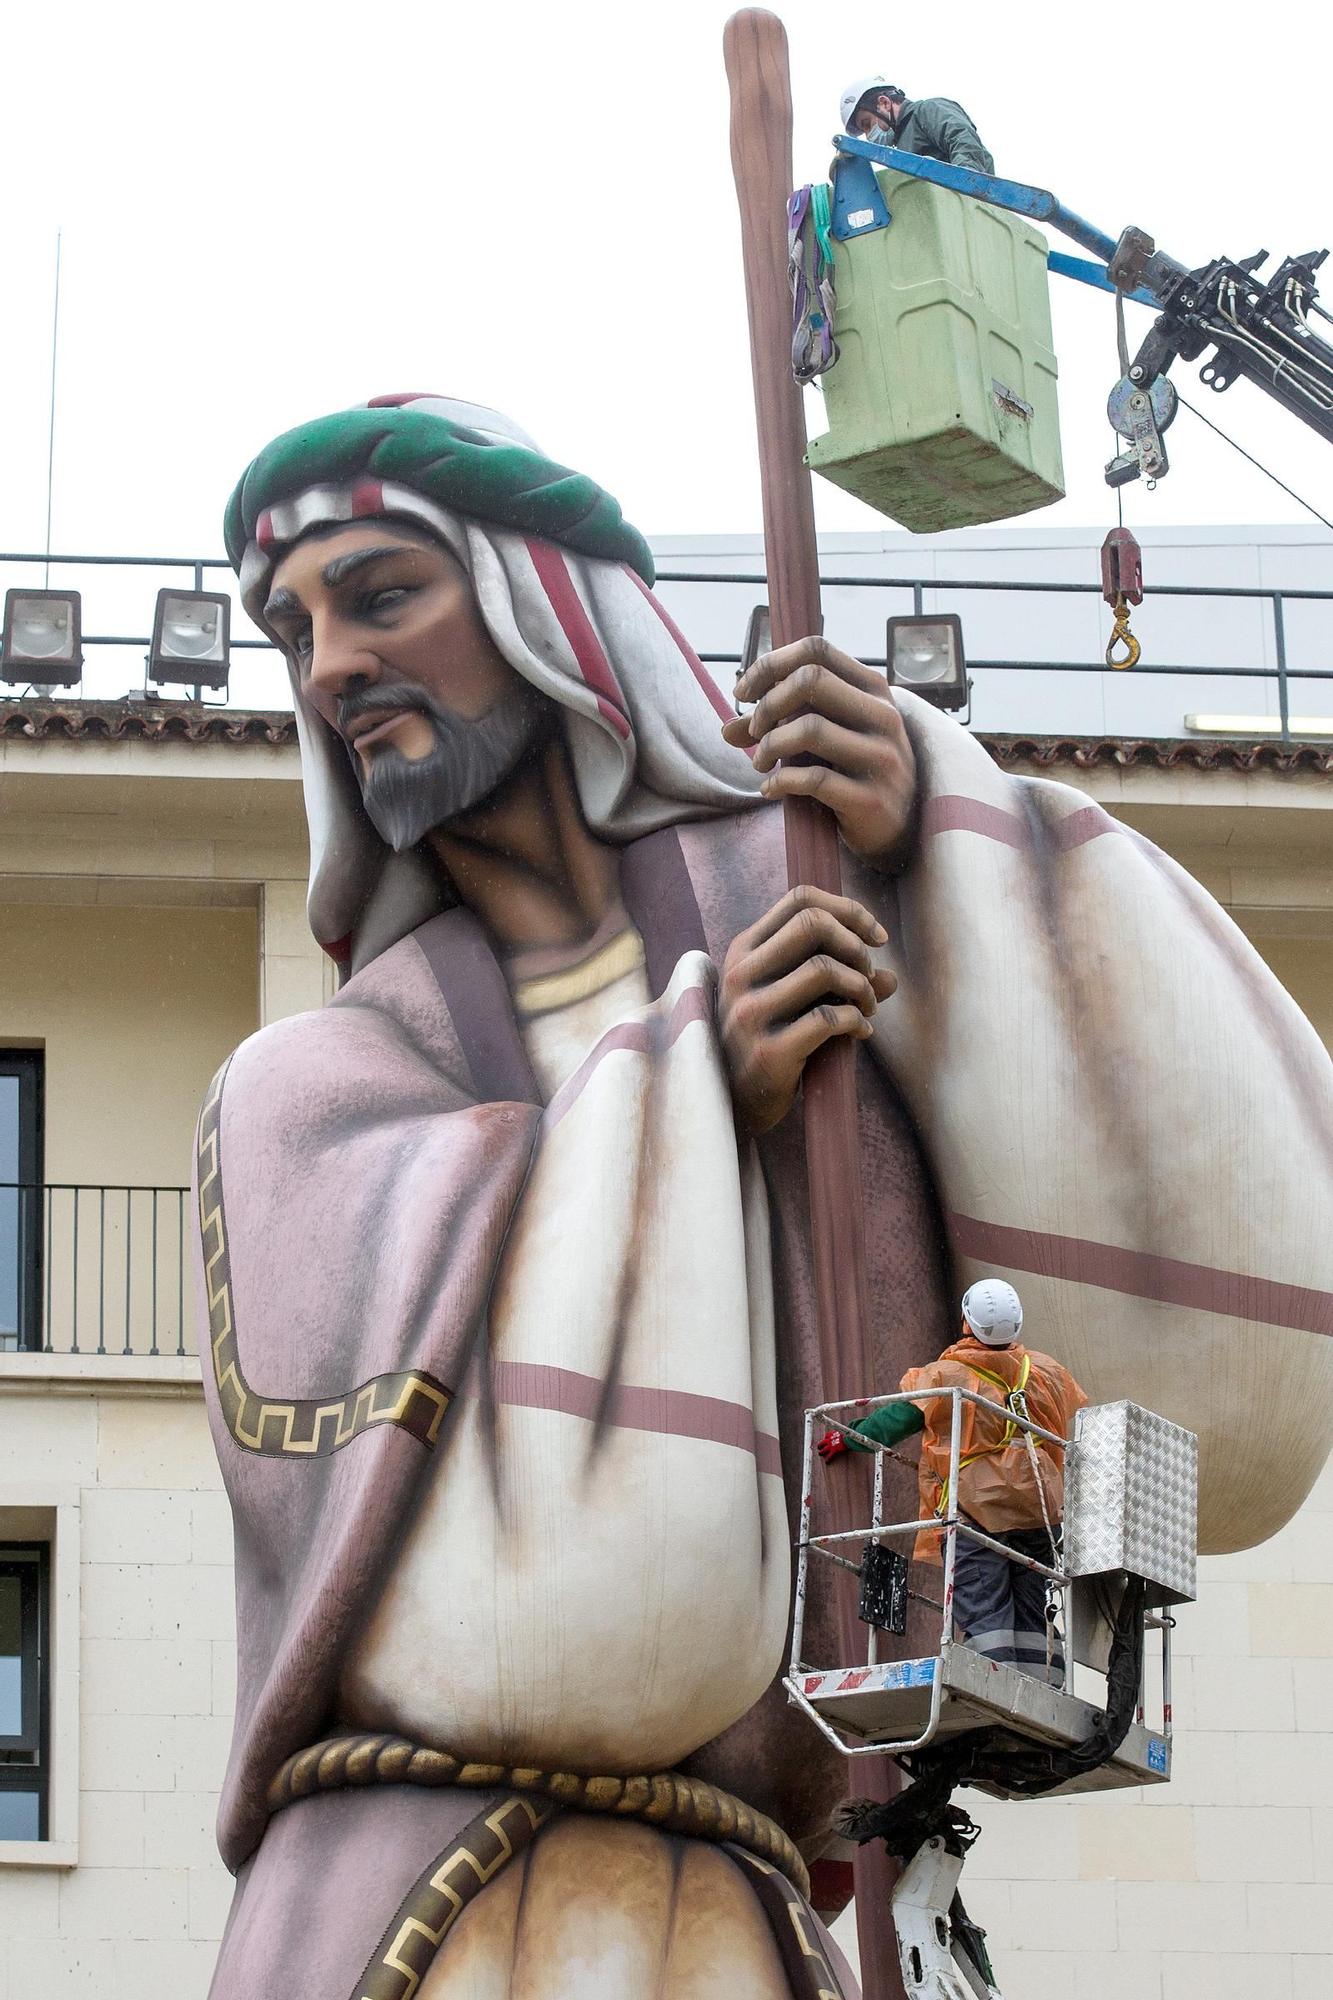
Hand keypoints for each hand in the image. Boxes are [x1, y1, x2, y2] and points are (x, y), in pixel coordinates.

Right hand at [719, 884, 896, 1134]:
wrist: (734, 1101)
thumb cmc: (768, 1039)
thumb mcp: (792, 999)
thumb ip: (836, 978)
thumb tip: (891, 977)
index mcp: (744, 951)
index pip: (800, 899)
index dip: (849, 910)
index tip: (876, 937)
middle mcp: (741, 974)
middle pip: (812, 924)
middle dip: (856, 945)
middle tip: (869, 974)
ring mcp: (751, 1012)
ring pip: (824, 969)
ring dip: (862, 987)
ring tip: (868, 1008)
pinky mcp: (768, 1050)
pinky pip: (829, 1018)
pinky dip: (857, 1021)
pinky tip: (861, 1033)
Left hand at [721, 636, 916, 869]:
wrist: (900, 823)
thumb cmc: (853, 769)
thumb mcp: (823, 737)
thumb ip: (779, 725)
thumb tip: (727, 731)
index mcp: (872, 689)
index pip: (817, 650)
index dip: (770, 664)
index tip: (743, 693)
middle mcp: (883, 716)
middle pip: (812, 681)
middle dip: (768, 704)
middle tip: (755, 731)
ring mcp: (881, 757)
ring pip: (810, 729)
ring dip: (770, 746)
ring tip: (760, 763)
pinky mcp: (871, 798)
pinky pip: (814, 780)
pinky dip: (781, 781)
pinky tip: (770, 788)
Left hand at [818, 1428, 849, 1461]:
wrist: (849, 1437)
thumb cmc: (848, 1434)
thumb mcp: (844, 1431)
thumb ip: (842, 1433)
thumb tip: (846, 1434)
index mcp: (832, 1433)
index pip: (826, 1436)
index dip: (826, 1438)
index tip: (827, 1440)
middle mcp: (830, 1439)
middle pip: (821, 1443)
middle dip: (820, 1446)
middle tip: (820, 1448)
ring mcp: (831, 1445)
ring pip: (823, 1450)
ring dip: (821, 1453)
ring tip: (820, 1454)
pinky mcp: (834, 1450)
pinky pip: (829, 1456)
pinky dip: (828, 1459)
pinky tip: (827, 1462)